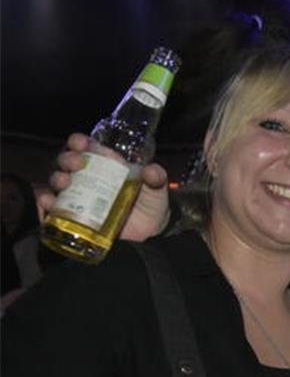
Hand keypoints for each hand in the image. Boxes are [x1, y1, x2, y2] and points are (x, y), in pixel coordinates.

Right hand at [41, 132, 171, 240]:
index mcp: (104, 165)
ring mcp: (78, 197)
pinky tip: (48, 202)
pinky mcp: (73, 216)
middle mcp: (87, 178)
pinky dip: (45, 203)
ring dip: (57, 178)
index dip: (79, 142)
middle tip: (77, 163)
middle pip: (67, 162)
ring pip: (57, 182)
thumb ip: (156, 177)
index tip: (80, 142)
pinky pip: (52, 208)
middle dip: (67, 158)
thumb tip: (151, 171)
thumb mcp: (157, 188)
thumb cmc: (151, 204)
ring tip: (65, 182)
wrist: (150, 235)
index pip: (86, 147)